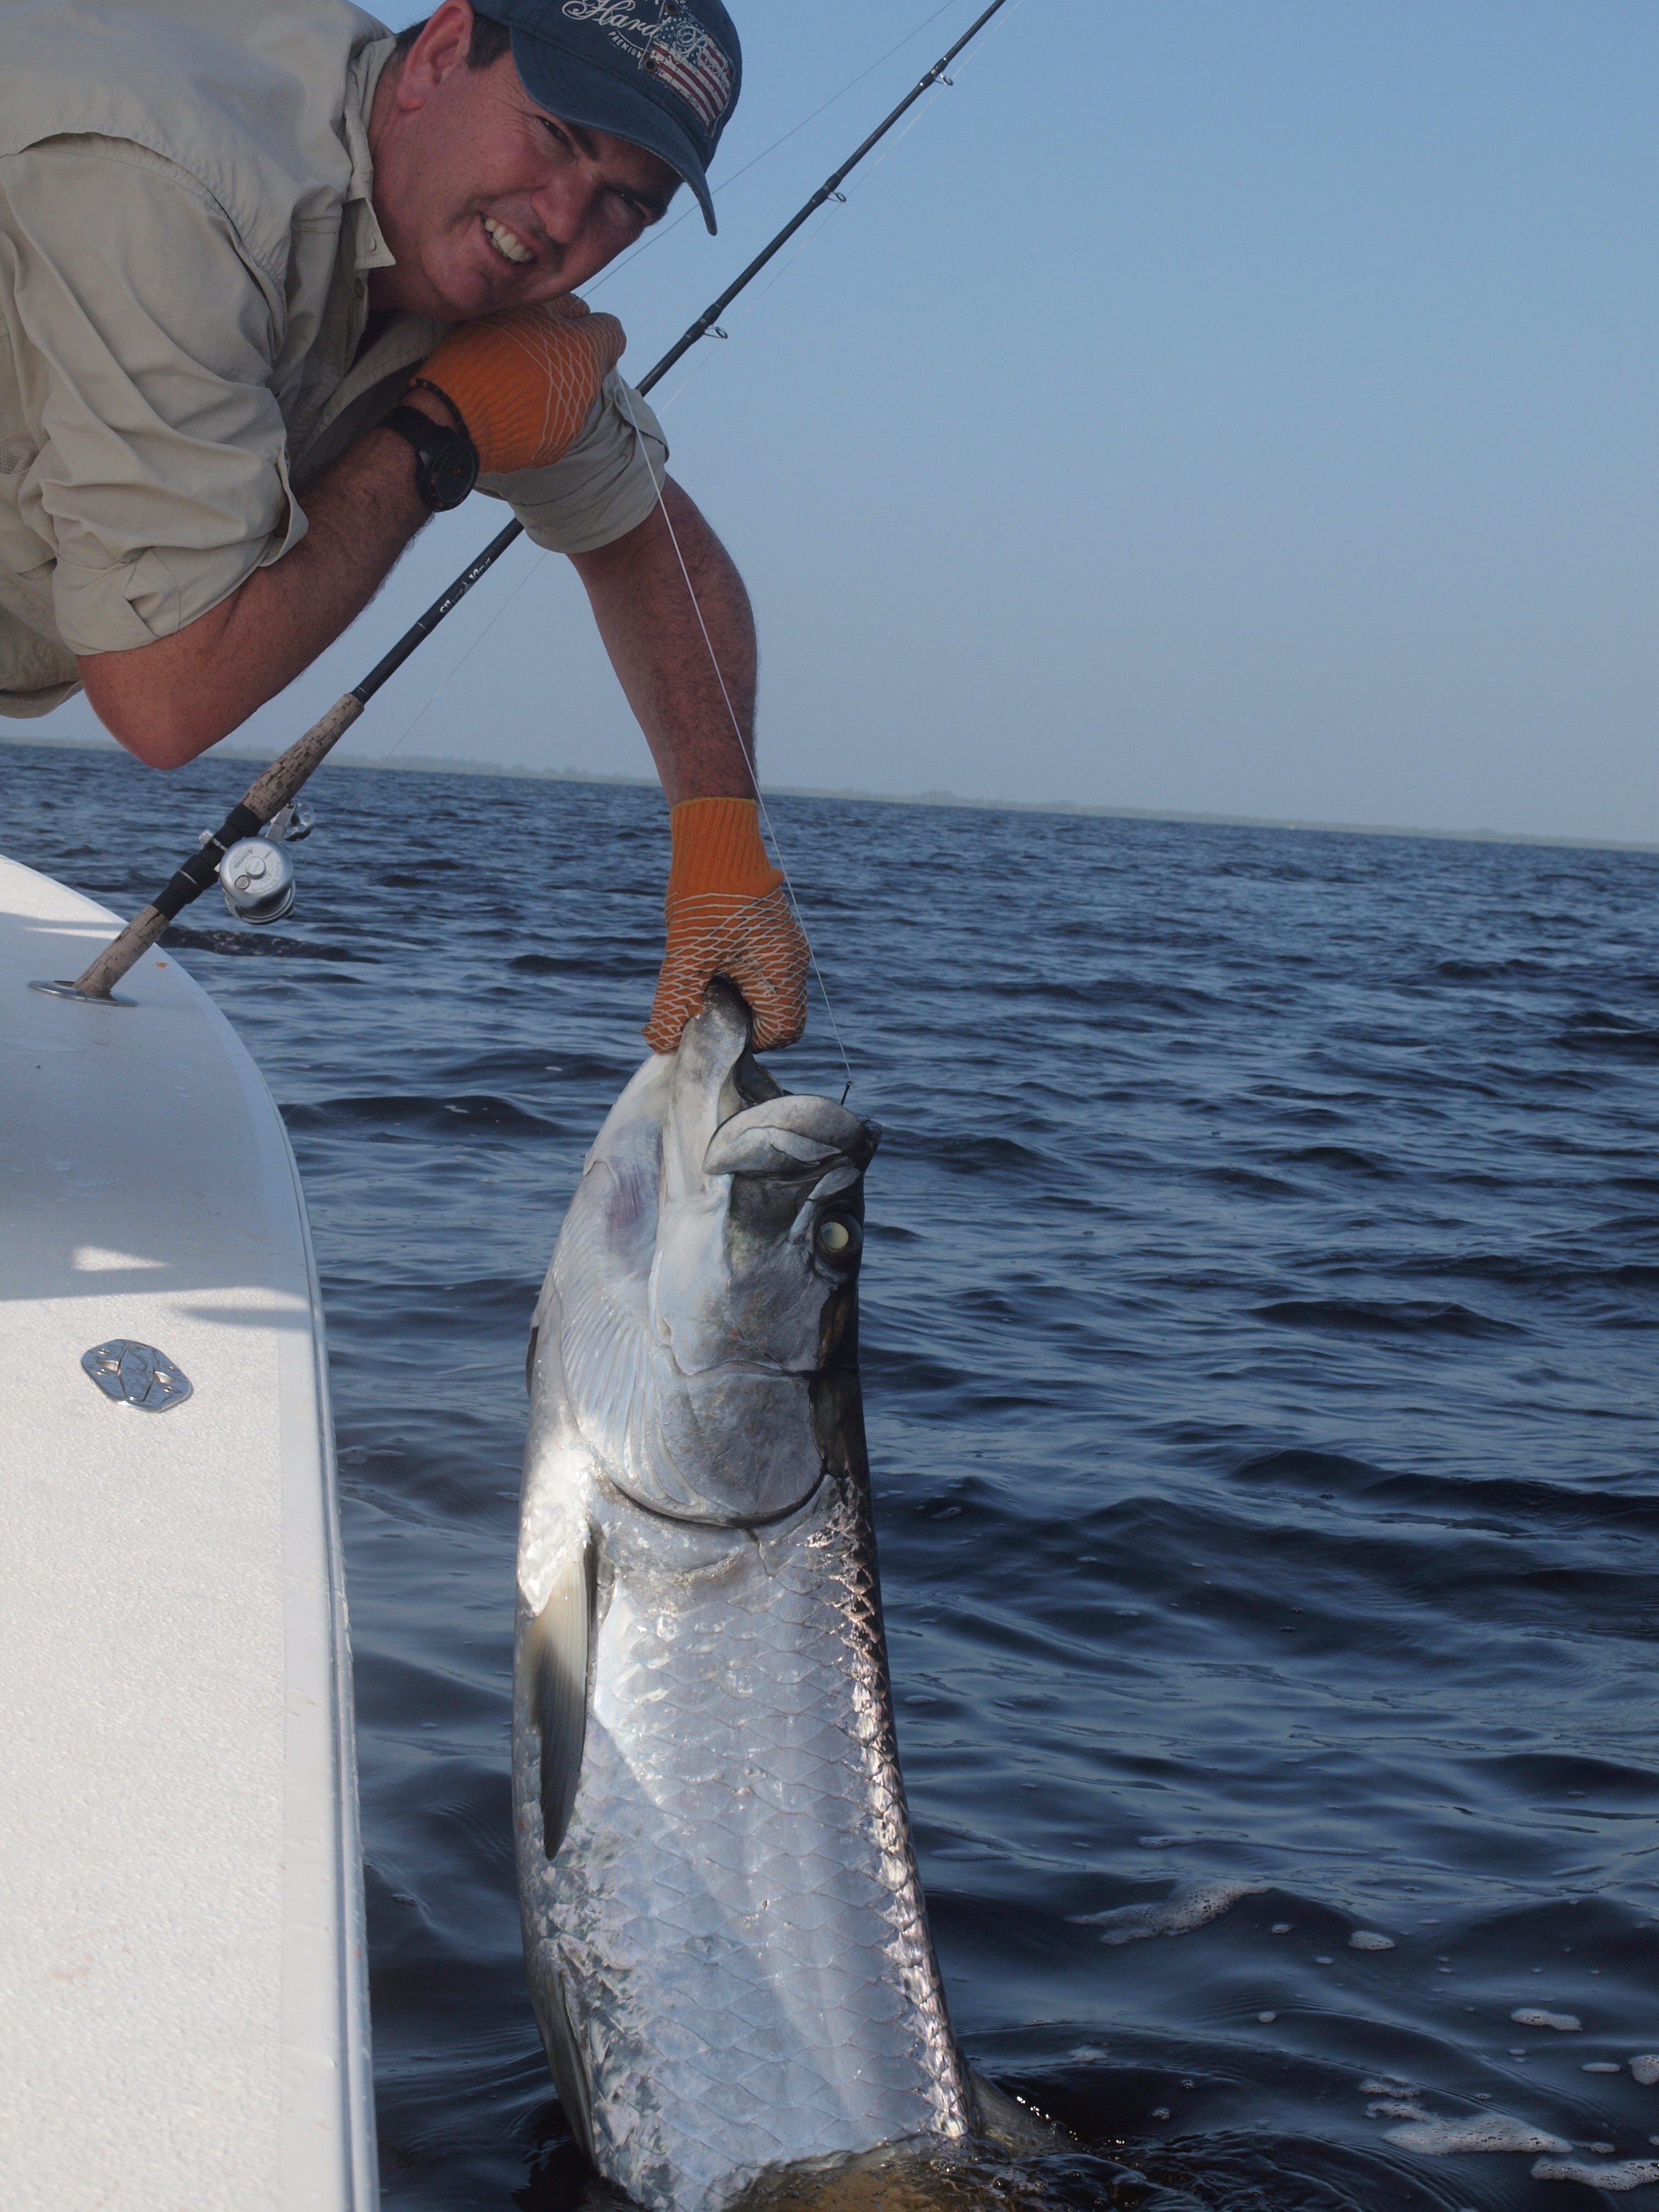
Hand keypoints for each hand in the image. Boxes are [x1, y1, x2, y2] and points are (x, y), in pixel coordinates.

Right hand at [414, 296, 625, 475]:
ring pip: (571, 397)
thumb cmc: (485, 353)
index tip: (566, 326)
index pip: (612, 333)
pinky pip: (552, 425)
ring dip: (552, 388)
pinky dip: (537, 415)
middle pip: (590, 368)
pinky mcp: (553, 449)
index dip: (590, 326)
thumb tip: (579, 312)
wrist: (456, 415)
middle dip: (569, 358)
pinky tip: (508, 407)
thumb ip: (559, 306)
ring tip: (513, 382)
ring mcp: (571, 425)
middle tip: (530, 352)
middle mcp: (588, 392)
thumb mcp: (520, 309)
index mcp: (587, 352)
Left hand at [644, 798, 809, 1053]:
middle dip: (746, 1022)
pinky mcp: (775, 935)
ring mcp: (787, 946)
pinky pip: (768, 974)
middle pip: (782, 1017)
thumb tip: (661, 1045)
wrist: (715, 835)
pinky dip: (744, 980)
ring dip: (743, 999)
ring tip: (709, 979)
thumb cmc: (704, 893)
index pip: (785, 1032)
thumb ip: (673, 1004)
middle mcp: (793, 960)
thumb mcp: (683, 955)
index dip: (751, 1040)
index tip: (716, 1023)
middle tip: (710, 1005)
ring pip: (774, 996)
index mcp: (782, 969)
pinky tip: (714, 961)